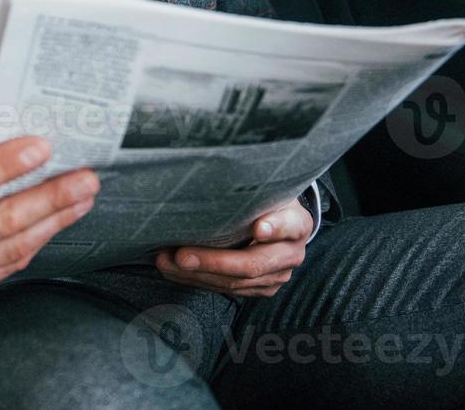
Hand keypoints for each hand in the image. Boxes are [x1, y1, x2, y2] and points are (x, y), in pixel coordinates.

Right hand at [0, 136, 98, 303]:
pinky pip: (11, 263)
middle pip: (6, 219)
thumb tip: (4, 165)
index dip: (8, 165)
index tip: (41, 148)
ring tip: (83, 197)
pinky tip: (57, 222)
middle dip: (53, 196)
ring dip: (56, 218)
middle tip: (85, 178)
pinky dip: (38, 239)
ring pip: (18, 244)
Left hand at [154, 198, 312, 297]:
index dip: (275, 227)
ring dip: (197, 275)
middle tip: (181, 256)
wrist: (282, 224)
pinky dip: (198, 281)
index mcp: (297, 223)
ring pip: (236, 283)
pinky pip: (228, 290)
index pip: (289, 225)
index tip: (258, 227)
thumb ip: (251, 188)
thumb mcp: (267, 189)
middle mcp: (291, 253)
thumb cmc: (267, 201)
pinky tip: (175, 271)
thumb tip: (206, 174)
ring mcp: (277, 276)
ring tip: (167, 263)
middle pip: (253, 264)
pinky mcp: (261, 289)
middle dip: (213, 262)